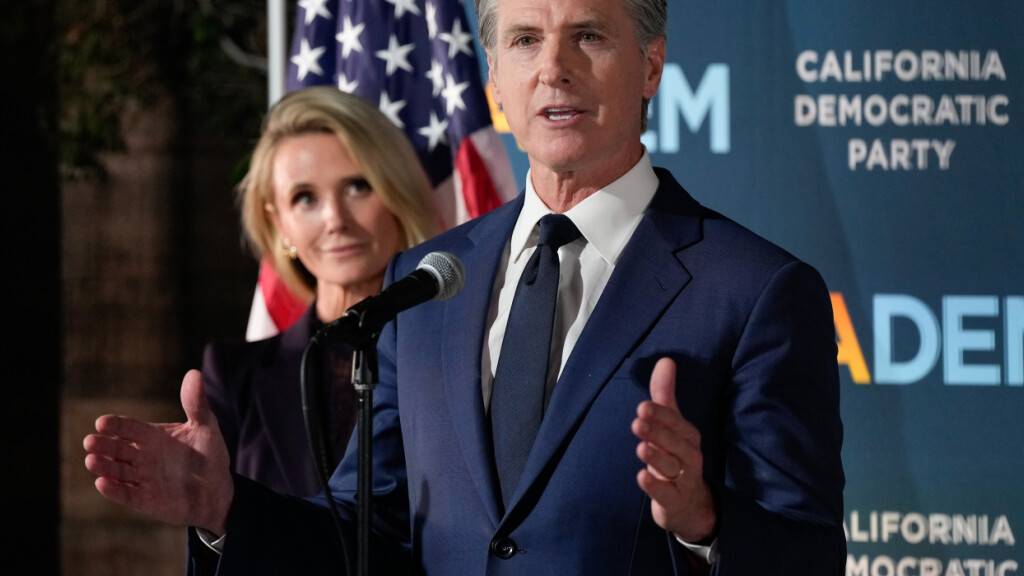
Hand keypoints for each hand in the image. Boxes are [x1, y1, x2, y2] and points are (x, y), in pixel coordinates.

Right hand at [83, 369, 233, 533]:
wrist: (218, 491)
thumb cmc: (209, 455)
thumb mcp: (206, 426)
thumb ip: (196, 403)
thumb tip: (194, 373)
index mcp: (151, 436)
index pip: (128, 428)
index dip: (115, 425)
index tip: (102, 422)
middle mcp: (142, 456)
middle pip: (116, 449)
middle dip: (103, 445)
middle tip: (90, 441)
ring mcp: (141, 478)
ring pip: (116, 471)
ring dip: (103, 466)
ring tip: (91, 460)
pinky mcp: (144, 500)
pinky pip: (126, 494)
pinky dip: (113, 490)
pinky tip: (102, 483)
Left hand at [632, 357, 715, 541]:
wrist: (690, 504)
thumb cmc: (676, 456)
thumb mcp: (670, 426)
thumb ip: (665, 394)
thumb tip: (666, 360)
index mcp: (688, 436)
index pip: (676, 423)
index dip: (661, 415)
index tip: (643, 406)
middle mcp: (689, 456)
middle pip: (676, 444)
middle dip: (658, 433)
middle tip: (637, 423)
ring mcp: (684, 480)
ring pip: (672, 467)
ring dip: (657, 458)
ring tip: (641, 448)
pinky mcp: (675, 501)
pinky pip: (667, 494)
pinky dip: (655, 487)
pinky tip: (641, 477)